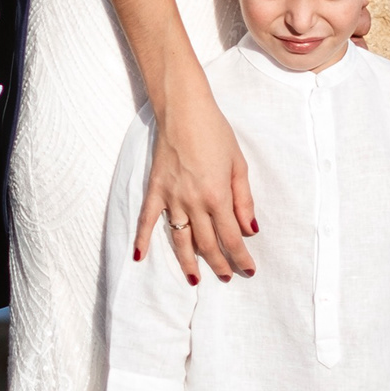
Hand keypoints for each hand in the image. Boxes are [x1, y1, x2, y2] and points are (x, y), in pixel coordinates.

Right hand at [135, 76, 255, 282]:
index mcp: (218, 196)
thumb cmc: (216, 133)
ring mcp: (172, 197)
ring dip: (188, 262)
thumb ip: (243, 200)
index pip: (232, 237)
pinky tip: (139, 257)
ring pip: (180, 239)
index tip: (249, 270)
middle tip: (227, 277)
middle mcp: (194, 202)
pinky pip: (147, 219)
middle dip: (220, 264)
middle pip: (208, 243)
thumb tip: (250, 229)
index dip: (241, 256)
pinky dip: (142, 238)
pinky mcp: (155, 189)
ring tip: (195, 280)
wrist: (184, 110)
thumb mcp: (239, 165)